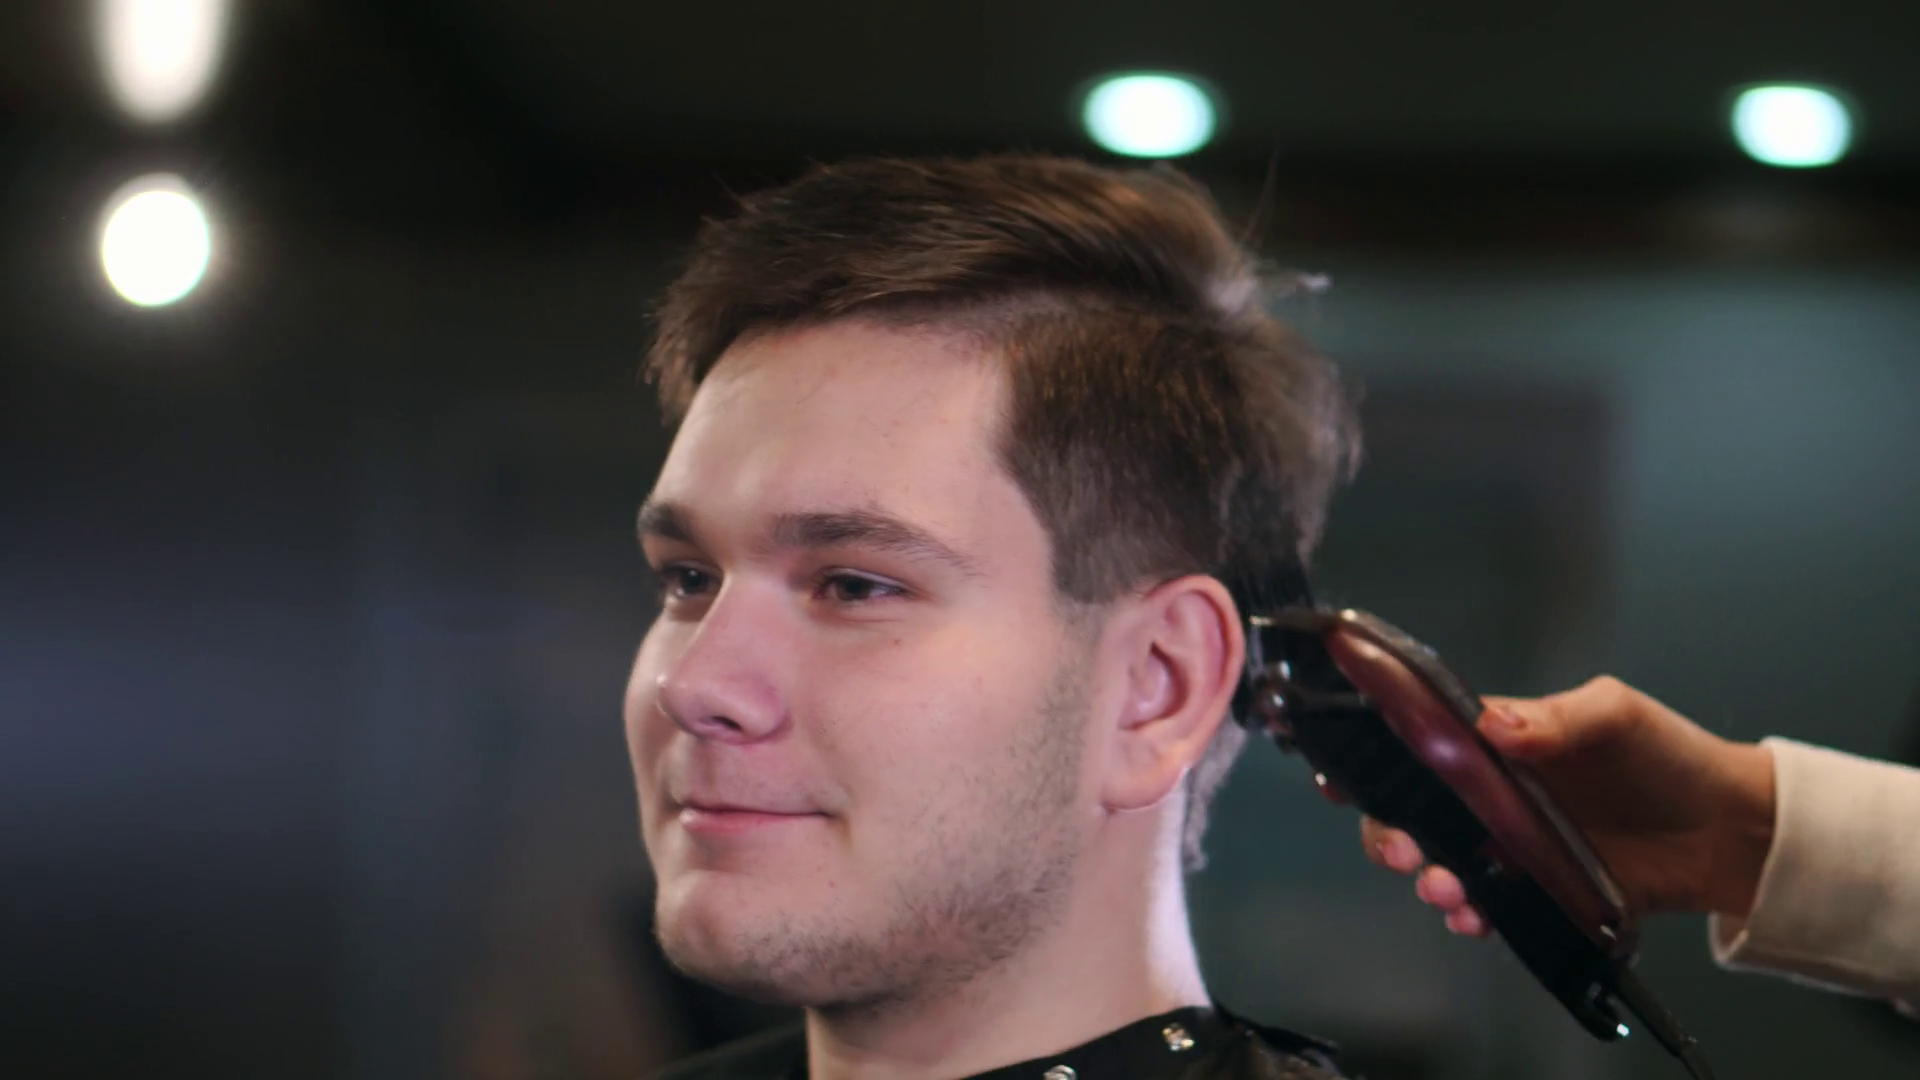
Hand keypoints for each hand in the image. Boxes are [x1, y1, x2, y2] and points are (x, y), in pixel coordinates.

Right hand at [1359, 675, 1777, 935]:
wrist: (1729, 832)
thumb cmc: (1667, 756)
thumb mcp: (1616, 716)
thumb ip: (1557, 719)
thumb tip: (1494, 727)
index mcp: (1497, 746)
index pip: (1419, 746)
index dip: (1370, 758)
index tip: (1335, 776)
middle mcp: (1492, 797)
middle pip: (1411, 812)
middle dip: (1388, 831)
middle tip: (1401, 849)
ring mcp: (1511, 848)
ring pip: (1441, 862)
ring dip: (1428, 878)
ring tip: (1444, 888)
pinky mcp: (1537, 894)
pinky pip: (1488, 907)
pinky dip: (1470, 915)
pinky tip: (1474, 918)